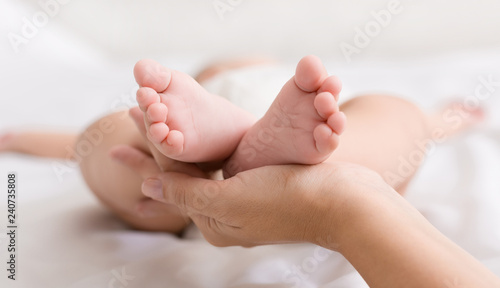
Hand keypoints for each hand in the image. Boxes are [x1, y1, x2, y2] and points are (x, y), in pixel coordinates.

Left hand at [112, 145, 386, 246]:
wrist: (346, 204)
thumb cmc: (289, 200)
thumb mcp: (231, 199)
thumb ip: (187, 192)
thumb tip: (148, 184)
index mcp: (215, 223)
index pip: (171, 183)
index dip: (145, 156)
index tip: (120, 135)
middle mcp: (227, 216)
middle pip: (183, 175)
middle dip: (159, 146)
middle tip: (135, 116)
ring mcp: (246, 203)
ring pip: (202, 168)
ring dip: (180, 143)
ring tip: (160, 121)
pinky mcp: (264, 188)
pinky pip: (224, 166)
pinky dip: (207, 149)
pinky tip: (201, 139)